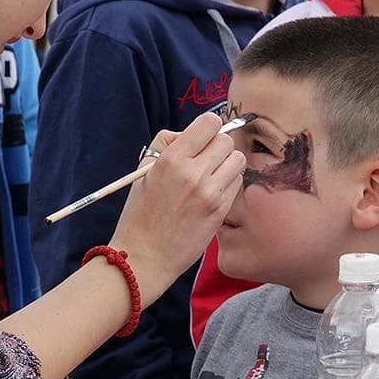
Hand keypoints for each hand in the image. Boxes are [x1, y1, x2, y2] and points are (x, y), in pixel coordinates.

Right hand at [109, 113, 245, 301]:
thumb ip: (168, 144)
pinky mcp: (220, 211)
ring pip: (238, 160)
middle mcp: (193, 173)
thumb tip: (194, 133)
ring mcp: (210, 193)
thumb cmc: (141, 213)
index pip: (210, 123)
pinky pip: (237, 183)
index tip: (203, 136)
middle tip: (206, 159)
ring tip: (211, 175)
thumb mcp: (144, 171)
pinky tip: (212, 192)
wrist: (145, 256)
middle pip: (227, 140)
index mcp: (171, 159)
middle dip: (218, 146)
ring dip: (227, 164)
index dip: (208, 127)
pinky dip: (228, 183)